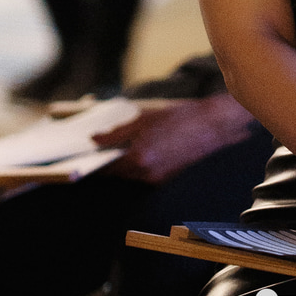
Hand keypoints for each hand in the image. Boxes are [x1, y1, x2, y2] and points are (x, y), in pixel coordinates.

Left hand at [93, 94, 256, 183]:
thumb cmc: (181, 117)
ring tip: (124, 148)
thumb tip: (95, 139)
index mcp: (139, 156)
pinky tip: (144, 150)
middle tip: (102, 150)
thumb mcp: (145, 118)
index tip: (82, 159)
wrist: (213, 125)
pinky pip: (145, 175)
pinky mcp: (167, 178)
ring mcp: (158, 178)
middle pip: (117, 174)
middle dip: (109, 163)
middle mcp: (147, 172)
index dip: (94, 163)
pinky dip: (139, 166)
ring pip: (131, 175)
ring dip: (124, 165)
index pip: (107, 167)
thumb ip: (117, 132)